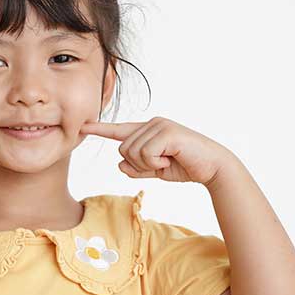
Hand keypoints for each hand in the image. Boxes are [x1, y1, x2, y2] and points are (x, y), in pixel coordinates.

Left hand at [79, 116, 230, 185]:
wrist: (211, 168)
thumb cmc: (185, 167)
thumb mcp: (155, 171)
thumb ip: (136, 168)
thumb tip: (119, 165)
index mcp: (148, 131)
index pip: (120, 130)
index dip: (101, 129)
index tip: (83, 126)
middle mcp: (151, 124)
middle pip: (123, 149)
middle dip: (138, 164)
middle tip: (161, 165)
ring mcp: (159, 125)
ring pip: (132, 152)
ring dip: (148, 165)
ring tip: (168, 161)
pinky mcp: (166, 132)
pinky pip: (145, 154)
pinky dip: (156, 164)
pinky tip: (170, 160)